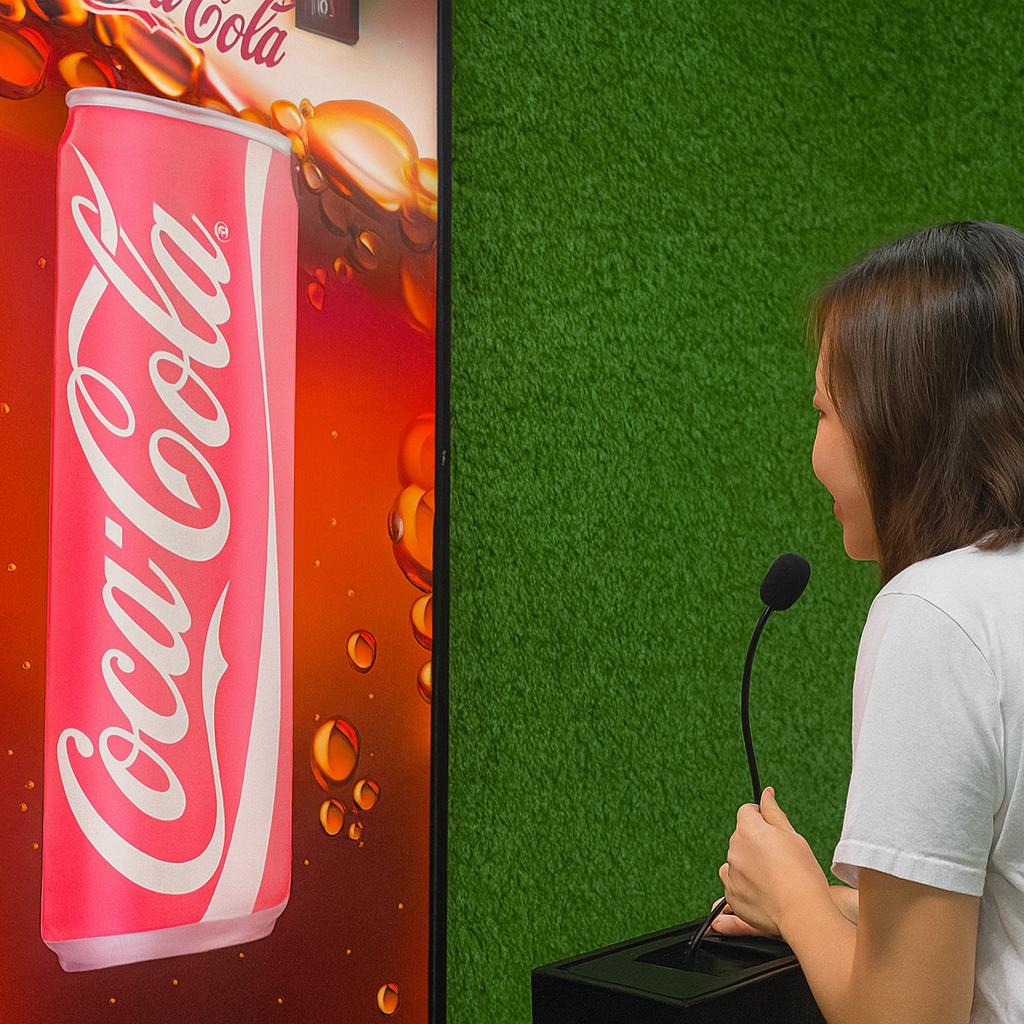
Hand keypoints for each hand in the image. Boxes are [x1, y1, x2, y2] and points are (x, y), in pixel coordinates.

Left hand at [717, 786, 829, 939]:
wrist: (802, 912)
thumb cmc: (802, 873)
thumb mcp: (792, 836)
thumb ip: (773, 813)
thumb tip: (766, 793)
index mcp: (749, 829)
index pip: (746, 811)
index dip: (760, 817)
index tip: (771, 829)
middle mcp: (735, 849)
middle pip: (741, 836)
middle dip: (755, 842)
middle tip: (779, 858)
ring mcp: (731, 873)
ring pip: (737, 860)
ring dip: (748, 864)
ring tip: (772, 877)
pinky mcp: (731, 894)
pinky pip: (733, 882)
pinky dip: (745, 884)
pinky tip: (765, 891)